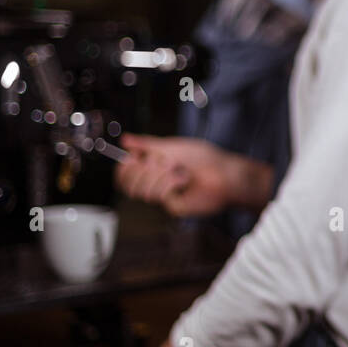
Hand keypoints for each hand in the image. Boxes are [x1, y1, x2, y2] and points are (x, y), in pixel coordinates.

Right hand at [114, 133, 270, 216]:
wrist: (224, 172)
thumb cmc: (203, 158)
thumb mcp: (171, 146)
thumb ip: (147, 144)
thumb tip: (125, 140)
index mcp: (154, 169)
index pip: (126, 176)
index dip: (124, 168)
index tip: (132, 157)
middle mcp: (156, 184)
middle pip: (129, 185)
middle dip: (141, 170)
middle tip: (158, 162)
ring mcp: (164, 197)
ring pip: (142, 191)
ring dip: (159, 175)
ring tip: (177, 169)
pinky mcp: (173, 206)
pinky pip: (159, 196)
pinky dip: (170, 182)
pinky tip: (184, 179)